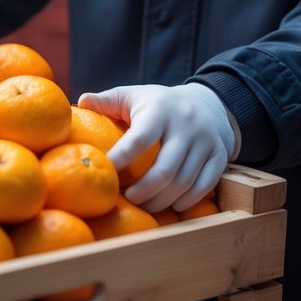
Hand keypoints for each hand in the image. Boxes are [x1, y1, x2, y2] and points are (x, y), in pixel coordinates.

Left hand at [78, 83, 238, 212]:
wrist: (208, 103)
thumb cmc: (159, 104)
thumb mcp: (134, 95)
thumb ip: (107, 100)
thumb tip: (80, 102)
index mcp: (160, 110)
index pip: (139, 139)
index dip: (121, 158)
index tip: (106, 173)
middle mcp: (186, 126)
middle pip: (165, 169)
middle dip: (143, 190)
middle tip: (127, 198)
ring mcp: (206, 142)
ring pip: (184, 182)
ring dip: (162, 200)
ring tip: (144, 204)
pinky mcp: (220, 157)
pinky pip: (204, 186)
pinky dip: (186, 201)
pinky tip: (170, 205)